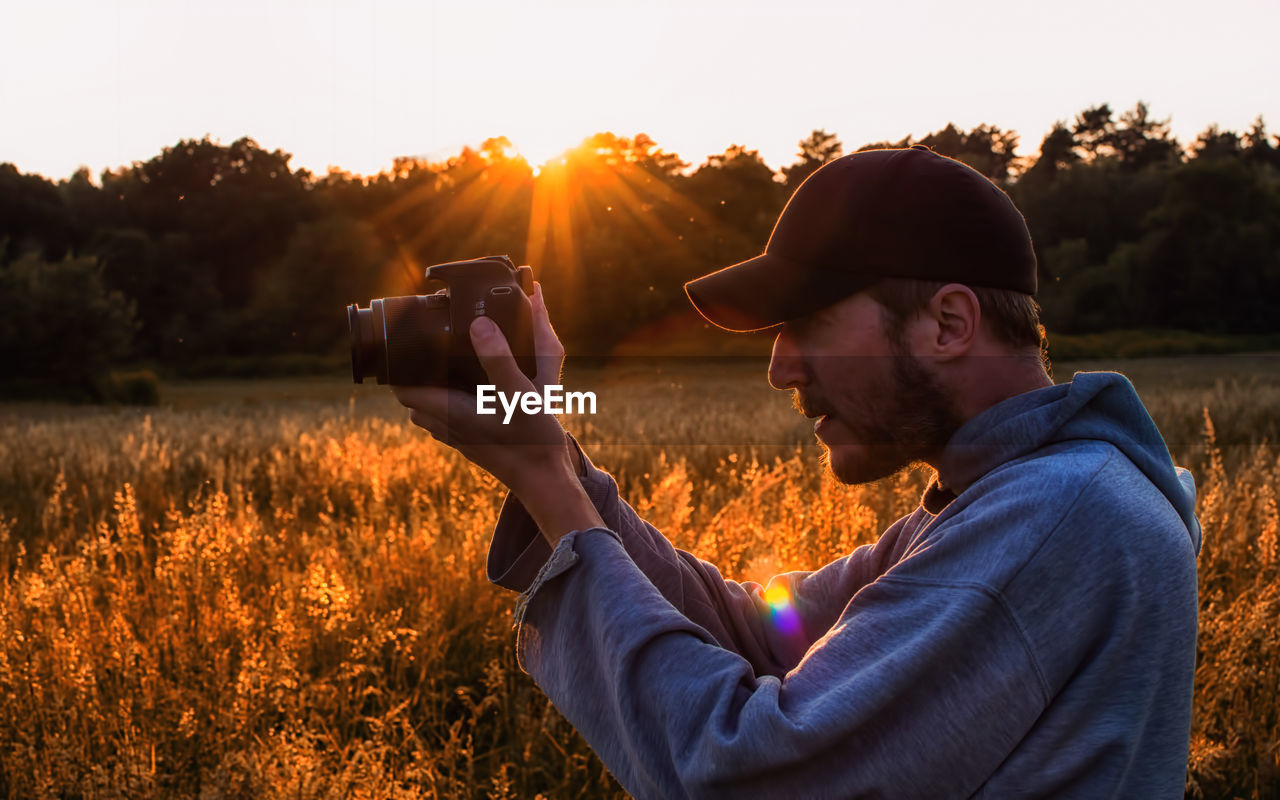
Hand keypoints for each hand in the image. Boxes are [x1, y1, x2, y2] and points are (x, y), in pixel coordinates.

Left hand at [392, 283, 601, 541]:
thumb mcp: (521, 394)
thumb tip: (479, 325)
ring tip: (447, 369)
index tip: (406, 345)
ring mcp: (462, 439)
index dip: (399, 368)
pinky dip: (451, 405)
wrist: (547, 482)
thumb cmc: (534, 440)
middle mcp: (451, 428)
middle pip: (413, 401)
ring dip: (432, 392)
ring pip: (430, 413)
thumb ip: (500, 359)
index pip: (404, 390)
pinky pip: (449, 422)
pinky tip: (473, 394)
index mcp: (453, 413)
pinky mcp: (475, 445)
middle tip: (427, 353)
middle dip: (415, 377)